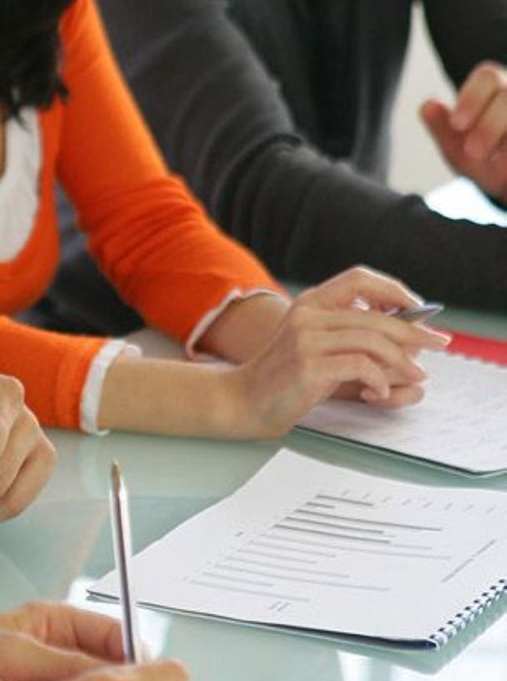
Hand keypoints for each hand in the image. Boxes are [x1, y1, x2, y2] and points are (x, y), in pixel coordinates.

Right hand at [222, 265, 448, 436]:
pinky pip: (361, 366)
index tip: (417, 308)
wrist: (241, 401)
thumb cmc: (284, 380)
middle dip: (415, 330)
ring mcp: (305, 339)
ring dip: (403, 360)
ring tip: (415, 375)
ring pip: (373, 340)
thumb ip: (354, 342)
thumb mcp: (318, 350)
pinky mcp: (309, 367)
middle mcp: (307, 314)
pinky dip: (379, 380)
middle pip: (375, 315)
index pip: (358, 278)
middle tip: (439, 343)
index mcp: (310, 303)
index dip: (393, 289)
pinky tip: (377, 391)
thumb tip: (409, 345)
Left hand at [420, 63, 506, 200]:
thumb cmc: (482, 158)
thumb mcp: (458, 147)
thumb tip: (427, 106)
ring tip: (497, 163)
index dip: (472, 98)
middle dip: (489, 124)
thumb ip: (442, 127)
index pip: (488, 77)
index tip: (456, 124)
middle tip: (472, 152)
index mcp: (496, 87)